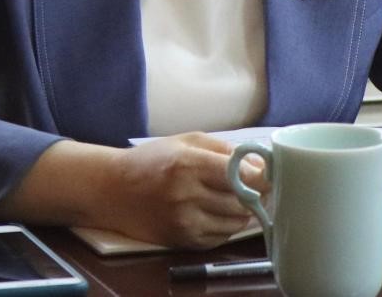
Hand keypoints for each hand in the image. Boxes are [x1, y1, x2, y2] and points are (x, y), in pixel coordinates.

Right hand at [101, 132, 267, 248]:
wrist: (112, 189)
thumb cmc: (152, 161)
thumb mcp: (186, 141)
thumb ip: (224, 149)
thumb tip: (259, 163)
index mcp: (189, 163)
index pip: (241, 175)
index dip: (261, 176)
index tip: (268, 174)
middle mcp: (187, 193)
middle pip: (242, 201)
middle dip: (254, 194)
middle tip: (255, 187)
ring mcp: (184, 220)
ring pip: (235, 222)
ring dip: (242, 212)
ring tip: (233, 199)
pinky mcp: (181, 240)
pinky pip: (220, 237)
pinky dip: (225, 227)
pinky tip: (215, 213)